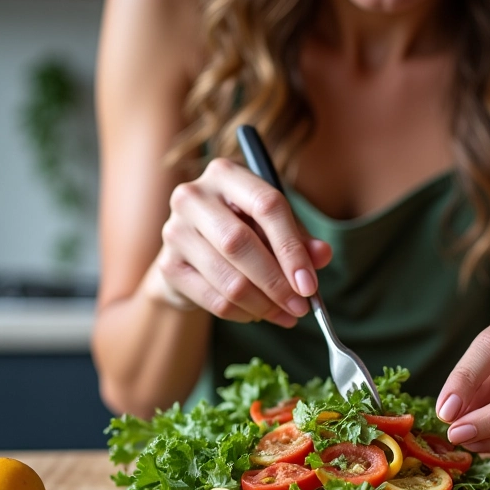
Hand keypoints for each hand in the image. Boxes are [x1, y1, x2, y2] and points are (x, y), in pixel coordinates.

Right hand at [149, 158, 332, 325]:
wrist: (191, 252)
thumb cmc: (242, 230)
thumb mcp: (274, 227)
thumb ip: (299, 239)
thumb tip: (322, 255)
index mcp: (226, 174)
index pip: (266, 205)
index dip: (291, 248)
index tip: (310, 284)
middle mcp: (193, 196)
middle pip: (240, 243)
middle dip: (277, 283)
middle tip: (301, 307)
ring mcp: (174, 230)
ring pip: (228, 278)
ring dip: (264, 304)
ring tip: (286, 315)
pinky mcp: (168, 266)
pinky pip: (214, 300)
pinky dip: (243, 314)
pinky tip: (258, 315)